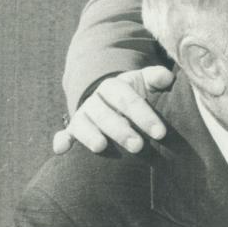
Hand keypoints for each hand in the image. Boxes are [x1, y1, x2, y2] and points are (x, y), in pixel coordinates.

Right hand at [52, 66, 174, 154]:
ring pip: (83, 124)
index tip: (161, 133)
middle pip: (106, 115)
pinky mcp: (74, 129)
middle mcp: (96, 100)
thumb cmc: (137, 93)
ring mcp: (83, 115)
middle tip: (138, 146)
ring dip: (90, 136)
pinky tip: (60, 150)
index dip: (144, 116)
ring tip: (100, 147)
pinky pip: (65, 135)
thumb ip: (156, 78)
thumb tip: (167, 77)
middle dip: (121, 131)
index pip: (128, 100)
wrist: (112, 97)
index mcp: (114, 86)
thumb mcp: (146, 82)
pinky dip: (61, 141)